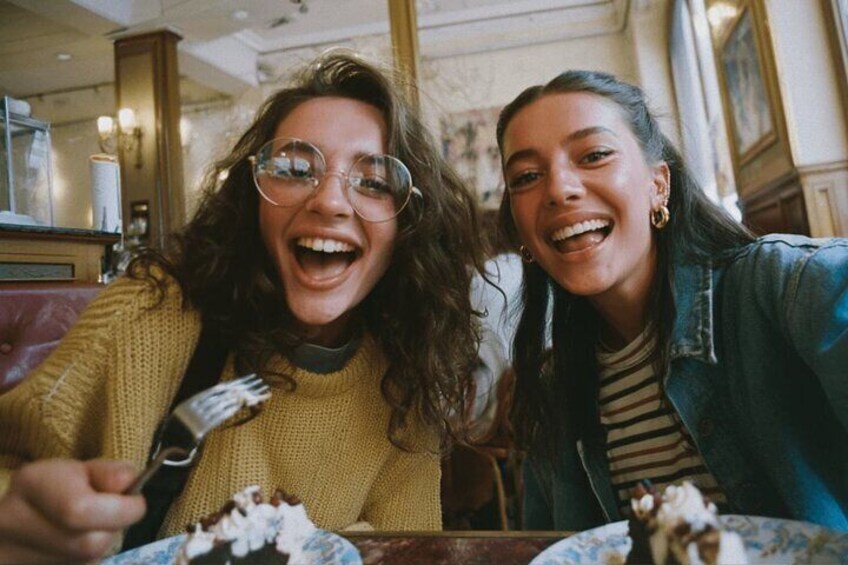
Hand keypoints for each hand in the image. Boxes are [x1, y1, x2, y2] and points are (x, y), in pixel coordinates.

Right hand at [0, 459, 145, 563]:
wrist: (23, 511)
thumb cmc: (60, 487)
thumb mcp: (86, 469)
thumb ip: (111, 473)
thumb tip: (129, 482)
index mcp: (31, 484)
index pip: (79, 510)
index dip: (119, 510)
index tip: (136, 504)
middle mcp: (13, 521)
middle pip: (86, 545)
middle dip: (110, 530)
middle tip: (111, 517)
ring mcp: (11, 554)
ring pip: (82, 564)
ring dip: (97, 548)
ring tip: (87, 530)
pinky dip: (82, 561)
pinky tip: (73, 545)